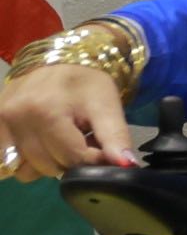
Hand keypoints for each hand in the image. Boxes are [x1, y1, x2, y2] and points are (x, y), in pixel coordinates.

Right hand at [0, 61, 134, 179]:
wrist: (56, 63)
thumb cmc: (84, 84)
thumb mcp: (106, 105)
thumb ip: (116, 137)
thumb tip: (126, 166)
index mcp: (46, 110)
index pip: (73, 158)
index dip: (93, 159)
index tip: (100, 146)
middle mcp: (16, 117)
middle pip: (48, 166)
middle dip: (70, 160)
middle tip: (79, 139)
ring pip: (25, 170)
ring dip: (46, 163)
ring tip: (59, 139)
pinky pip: (7, 164)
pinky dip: (25, 161)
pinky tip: (39, 143)